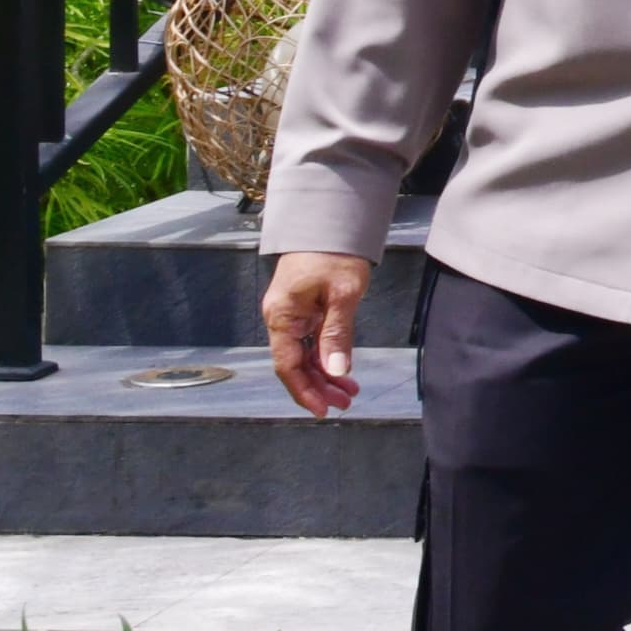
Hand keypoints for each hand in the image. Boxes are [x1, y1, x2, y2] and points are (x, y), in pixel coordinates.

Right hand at [263, 251, 373, 415]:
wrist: (330, 221)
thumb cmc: (334, 252)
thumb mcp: (342, 294)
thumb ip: (337, 334)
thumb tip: (336, 371)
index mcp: (282, 316)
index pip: (287, 365)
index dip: (305, 391)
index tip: (323, 409)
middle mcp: (280, 318)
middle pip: (295, 364)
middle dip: (319, 386)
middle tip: (346, 402)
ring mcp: (291, 314)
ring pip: (303, 355)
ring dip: (325, 374)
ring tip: (349, 392)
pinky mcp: (303, 309)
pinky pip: (310, 341)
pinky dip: (326, 357)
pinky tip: (342, 370)